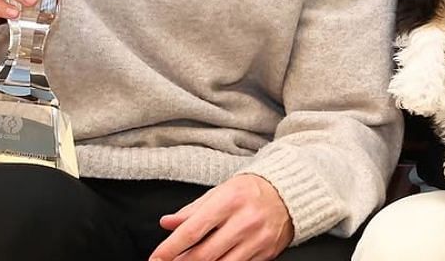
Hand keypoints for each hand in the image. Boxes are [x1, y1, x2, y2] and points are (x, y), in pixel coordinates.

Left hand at [150, 174, 292, 260]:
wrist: (289, 194)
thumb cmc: (250, 191)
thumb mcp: (220, 192)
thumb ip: (191, 210)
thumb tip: (166, 223)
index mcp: (229, 201)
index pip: (192, 231)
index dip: (170, 248)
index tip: (155, 259)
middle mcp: (243, 221)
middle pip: (204, 254)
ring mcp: (256, 240)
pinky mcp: (265, 254)